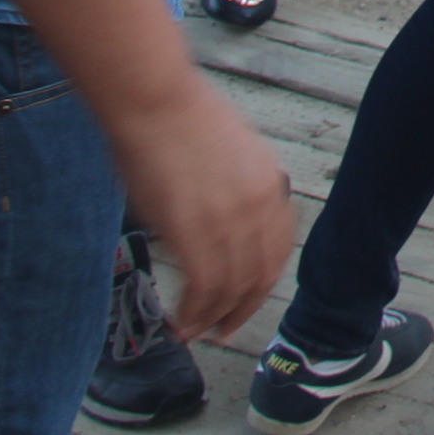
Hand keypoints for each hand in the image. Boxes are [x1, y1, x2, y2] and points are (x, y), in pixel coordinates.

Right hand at [104, 82, 294, 343]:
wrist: (155, 101)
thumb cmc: (181, 119)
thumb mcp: (233, 153)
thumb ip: (239, 190)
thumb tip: (230, 220)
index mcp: (270, 186)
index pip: (278, 251)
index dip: (262, 283)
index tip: (246, 300)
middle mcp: (259, 208)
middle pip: (260, 277)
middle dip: (241, 310)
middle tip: (223, 330)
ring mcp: (229, 222)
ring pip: (230, 289)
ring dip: (212, 318)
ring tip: (195, 333)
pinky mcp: (194, 233)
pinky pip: (203, 289)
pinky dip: (194, 313)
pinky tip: (180, 322)